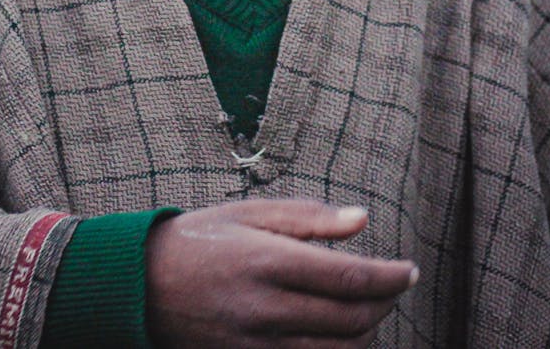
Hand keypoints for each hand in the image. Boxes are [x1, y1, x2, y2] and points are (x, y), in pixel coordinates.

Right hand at [145, 199, 416, 347]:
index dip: (390, 277)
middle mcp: (264, 308)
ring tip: (370, 309)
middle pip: (351, 319)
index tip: (410, 270)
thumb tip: (363, 220)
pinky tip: (342, 336)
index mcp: (266, 260)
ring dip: (367, 334)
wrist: (139, 287)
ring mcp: (256, 346)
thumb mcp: (249, 214)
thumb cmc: (200, 240)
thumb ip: (308, 218)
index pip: (349, 277)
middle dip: (385, 303)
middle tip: (393, 285)